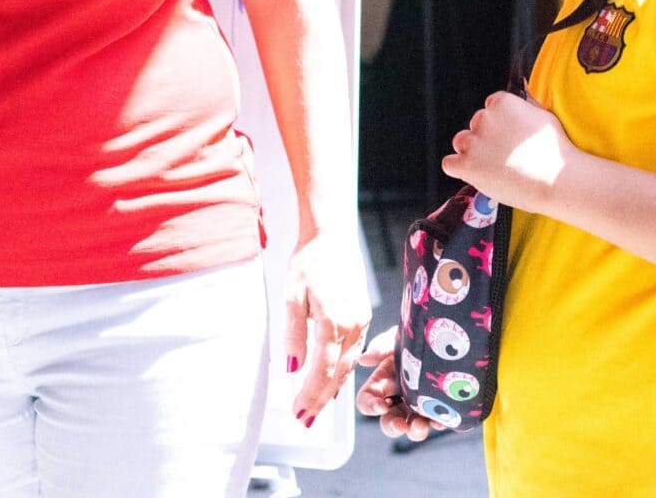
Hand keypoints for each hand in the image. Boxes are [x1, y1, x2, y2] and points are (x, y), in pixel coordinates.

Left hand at [282, 228, 371, 425]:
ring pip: (348, 365)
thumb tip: (293, 368)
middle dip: (321, 399)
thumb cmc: (308, 261)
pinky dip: (342, 370)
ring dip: (332, 389)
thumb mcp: (291, 296)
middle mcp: (353, 325)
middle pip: (338, 374)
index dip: (311, 395)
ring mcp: (361, 321)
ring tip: (316, 407)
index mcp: (334, 321)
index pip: (322, 370)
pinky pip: (354, 352)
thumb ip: (293, 334)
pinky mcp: (363, 316)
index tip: (300, 413)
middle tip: (305, 419)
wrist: (330, 235)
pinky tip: (332, 380)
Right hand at [355, 327, 436, 441]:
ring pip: (413, 427)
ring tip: (420, 426)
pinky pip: (439, 421)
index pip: (367, 400)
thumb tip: (363, 359)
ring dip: (414, 431)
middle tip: (400, 425)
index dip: (370, 406)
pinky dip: (439, 422)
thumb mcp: (396, 338)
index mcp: (383, 382)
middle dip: (392, 426)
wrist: (446, 336)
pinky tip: (443, 417)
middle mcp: (399, 398)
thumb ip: (380, 347)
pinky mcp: (441, 408)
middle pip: (388, 420)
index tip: (380, 405)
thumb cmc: (414, 336)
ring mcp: (420, 406)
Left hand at [441, 90, 576, 212]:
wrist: (557, 182)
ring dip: (472, 151)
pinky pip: (449, 163)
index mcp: (501, 103)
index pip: (491, 107)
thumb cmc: (555, 151)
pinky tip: (475, 173)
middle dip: (488, 138)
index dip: (502, 124)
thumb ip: (526, 101)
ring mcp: (473, 142)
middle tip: (509, 155)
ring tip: (495, 166)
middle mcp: (483, 118)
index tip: (512, 136)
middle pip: (476, 125)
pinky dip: (459, 168)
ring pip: (461, 142)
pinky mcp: (466, 165)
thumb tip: (521, 83)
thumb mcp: (544, 116)